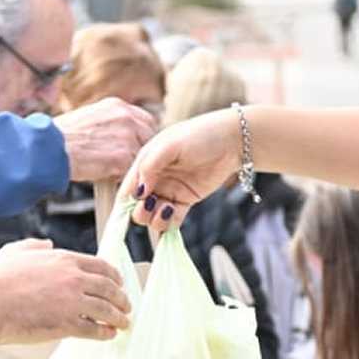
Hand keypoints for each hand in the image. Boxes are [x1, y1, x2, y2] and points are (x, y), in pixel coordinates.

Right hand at [0, 239, 129, 343]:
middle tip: (126, 305)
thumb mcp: (14, 251)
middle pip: (109, 287)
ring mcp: (73, 301)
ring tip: (124, 323)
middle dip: (121, 297)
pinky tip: (109, 335)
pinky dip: (106, 332)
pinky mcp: (68, 324)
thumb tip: (47, 244)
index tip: (119, 283)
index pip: (99, 265)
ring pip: (107, 309)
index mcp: (63, 259)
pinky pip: (95, 329)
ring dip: (119, 317)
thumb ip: (34, 245)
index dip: (113, 276)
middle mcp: (73, 278)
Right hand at [54, 97, 157, 183]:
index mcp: (117, 105)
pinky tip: (106, 176)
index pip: (145, 121)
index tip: (133, 147)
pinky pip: (132, 171)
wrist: (50, 148)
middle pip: (149, 138)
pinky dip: (122, 177)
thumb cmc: (60, 138)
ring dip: (130, 165)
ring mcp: (127, 136)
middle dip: (140, 151)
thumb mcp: (89, 119)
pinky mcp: (123, 157)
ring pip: (141, 156)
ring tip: (109, 170)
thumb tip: (118, 138)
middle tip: (125, 162)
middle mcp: (126, 117)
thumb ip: (109, 125)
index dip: (141, 137)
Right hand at [121, 108, 239, 231]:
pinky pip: (172, 220)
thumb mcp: (170, 145)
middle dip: (140, 212)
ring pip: (153, 216)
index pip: (128, 188)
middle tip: (152, 204)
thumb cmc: (199, 135)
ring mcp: (170, 191)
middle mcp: (155, 180)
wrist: (232, 141)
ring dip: (155, 219)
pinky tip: (173, 214)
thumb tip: (138, 192)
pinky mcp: (185, 201)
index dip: (125, 201)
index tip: (131, 206)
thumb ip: (150, 165)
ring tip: (168, 208)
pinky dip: (169, 224)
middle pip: (137, 206)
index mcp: (145, 164)